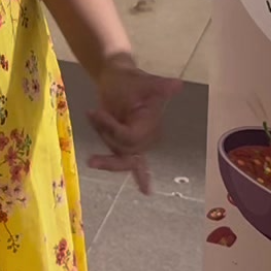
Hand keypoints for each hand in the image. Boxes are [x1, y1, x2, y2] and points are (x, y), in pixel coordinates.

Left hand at [87, 54, 180, 195]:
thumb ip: (158, 87)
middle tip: (94, 113)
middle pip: (123, 150)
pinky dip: (142, 177)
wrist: (117, 78)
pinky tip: (147, 192)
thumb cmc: (128, 78)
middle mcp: (148, 137)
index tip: (97, 112)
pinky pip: (137, 165)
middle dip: (106, 134)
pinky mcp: (129, 144)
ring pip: (118, 155)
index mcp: (151, 123)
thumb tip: (177, 84)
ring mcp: (139, 143)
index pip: (130, 138)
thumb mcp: (140, 82)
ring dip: (104, 136)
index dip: (112, 128)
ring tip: (95, 114)